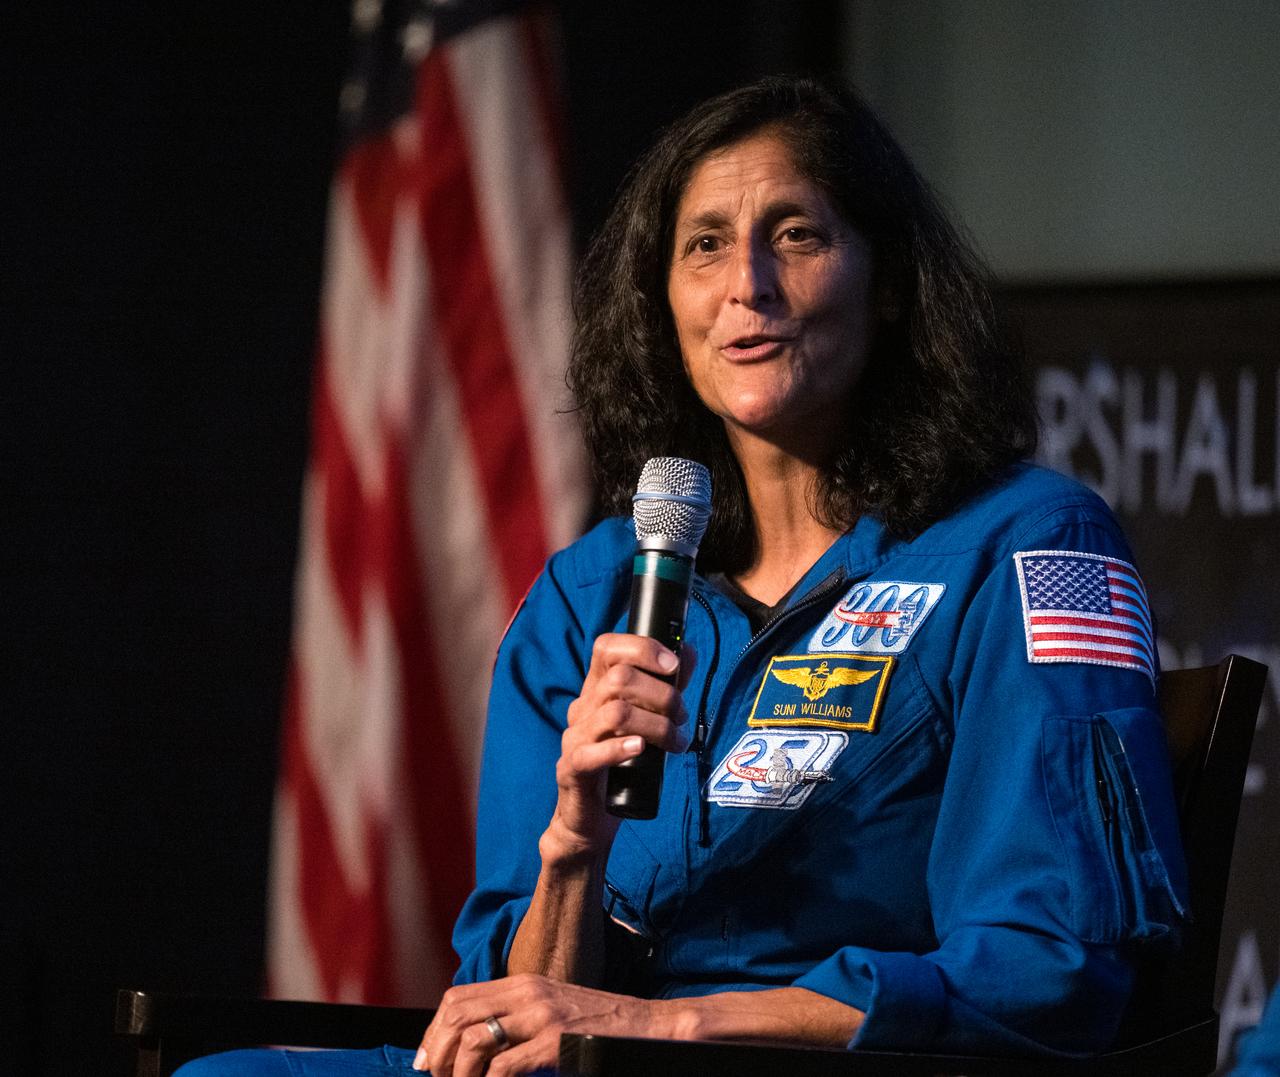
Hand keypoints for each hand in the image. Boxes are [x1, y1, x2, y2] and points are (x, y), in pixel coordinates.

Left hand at [416, 974, 670, 1075]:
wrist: (652, 1026)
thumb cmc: (603, 1026)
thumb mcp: (555, 1010)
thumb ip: (520, 1018)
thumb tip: (480, 1047)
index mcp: (525, 983)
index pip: (459, 997)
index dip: (434, 1030)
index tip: (427, 1061)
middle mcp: (528, 993)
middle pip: (457, 1014)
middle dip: (437, 1052)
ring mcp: (542, 1016)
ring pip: (473, 1040)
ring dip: (458, 1074)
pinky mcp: (556, 1042)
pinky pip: (504, 1067)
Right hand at [543, 635, 693, 859]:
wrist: (591, 819)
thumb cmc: (622, 766)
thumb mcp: (647, 720)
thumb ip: (665, 686)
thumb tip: (686, 651)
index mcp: (597, 690)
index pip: (607, 648)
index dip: (642, 648)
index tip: (673, 666)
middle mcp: (583, 708)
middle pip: (620, 678)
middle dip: (664, 695)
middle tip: (682, 717)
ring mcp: (575, 738)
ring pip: (615, 713)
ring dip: (656, 725)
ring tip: (675, 741)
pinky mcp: (573, 769)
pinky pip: (591, 753)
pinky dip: (620, 748)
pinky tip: (640, 750)